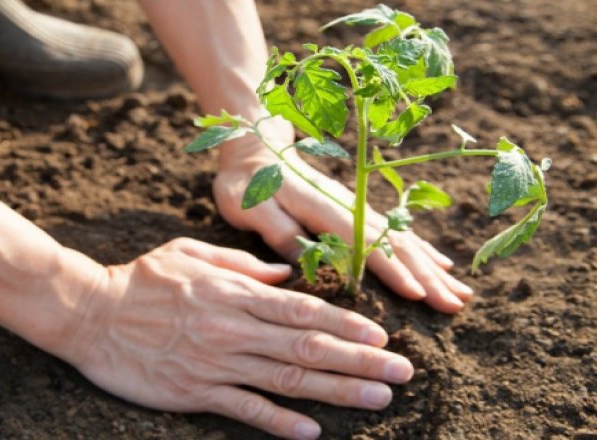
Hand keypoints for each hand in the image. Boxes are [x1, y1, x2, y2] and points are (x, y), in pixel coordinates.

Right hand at [61, 238, 413, 438]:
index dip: (346, 325)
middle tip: (401, 374)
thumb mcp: (191, 253)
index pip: (302, 310)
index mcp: (234, 293)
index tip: (381, 337)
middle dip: (358, 362)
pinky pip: (244, 409)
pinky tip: (311, 432)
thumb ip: (241, 265)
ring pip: (286, 380)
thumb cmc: (140, 279)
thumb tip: (285, 274)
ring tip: (377, 401)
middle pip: (306, 347)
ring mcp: (214, 363)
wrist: (89, 313)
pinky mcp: (193, 392)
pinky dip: (279, 422)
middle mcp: (232, 328)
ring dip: (336, 392)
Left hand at [214, 135, 473, 313]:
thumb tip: (307, 263)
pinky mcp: (356, 209)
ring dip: (432, 268)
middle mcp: (350, 207)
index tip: (419, 295)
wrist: (255, 146)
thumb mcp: (250, 207)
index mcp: (324, 209)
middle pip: (396, 244)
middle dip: (427, 277)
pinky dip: (422, 250)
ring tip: (461, 294)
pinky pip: (397, 232)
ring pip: (403, 240)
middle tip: (454, 306)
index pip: (366, 244)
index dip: (392, 270)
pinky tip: (441, 266)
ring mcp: (357, 207)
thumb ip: (279, 231)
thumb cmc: (247, 182)